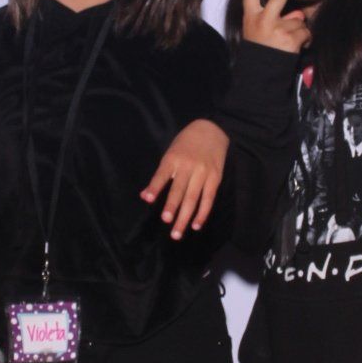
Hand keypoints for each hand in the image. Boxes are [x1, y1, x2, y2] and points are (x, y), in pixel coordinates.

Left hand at [141, 120, 229, 239]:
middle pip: (179, 191)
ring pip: (193, 198)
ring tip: (177, 232)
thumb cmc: (186, 144)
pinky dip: (202, 213)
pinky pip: (208, 199)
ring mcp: (203, 173)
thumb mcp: (170, 154)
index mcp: (173, 158)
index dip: (155, 187)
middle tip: (166, 222)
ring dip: (185, 217)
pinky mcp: (215, 178)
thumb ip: (160, 175)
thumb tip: (145, 195)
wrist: (211, 130)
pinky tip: (196, 225)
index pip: (162, 175)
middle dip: (172, 207)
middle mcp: (188, 166)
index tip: (148, 200)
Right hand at [241, 0, 311, 52]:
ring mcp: (277, 29)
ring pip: (298, 20)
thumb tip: (298, 14)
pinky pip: (305, 32)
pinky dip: (304, 40)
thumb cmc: (261, 51)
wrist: (259, 76)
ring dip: (298, 31)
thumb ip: (279, 19)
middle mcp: (263, 20)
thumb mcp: (262, 32)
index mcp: (252, 17)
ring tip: (286, 44)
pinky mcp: (289, 39)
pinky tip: (294, 49)